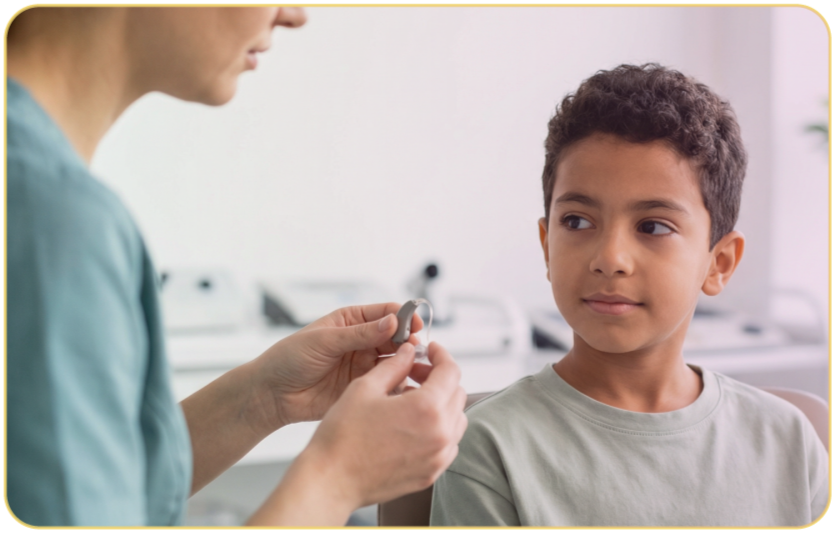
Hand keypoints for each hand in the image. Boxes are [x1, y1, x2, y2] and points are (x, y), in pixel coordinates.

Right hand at [247, 341, 467, 525]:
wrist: (331, 480)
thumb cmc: (343, 437)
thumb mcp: (365, 388)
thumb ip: (394, 366)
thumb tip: (409, 352)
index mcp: (426, 408)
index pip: (451, 371)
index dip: (440, 355)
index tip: (430, 350)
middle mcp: (440, 434)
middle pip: (457, 394)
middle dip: (439, 377)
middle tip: (414, 372)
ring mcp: (438, 458)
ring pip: (456, 420)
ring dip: (441, 403)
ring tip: (411, 399)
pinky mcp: (431, 473)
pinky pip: (448, 444)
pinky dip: (439, 428)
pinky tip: (412, 425)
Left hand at [252, 303, 422, 428]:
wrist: (273, 394)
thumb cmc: (290, 359)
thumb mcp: (324, 340)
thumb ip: (359, 333)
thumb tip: (392, 322)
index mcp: (352, 321)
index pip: (386, 312)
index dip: (403, 317)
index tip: (414, 325)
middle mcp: (363, 341)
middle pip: (397, 337)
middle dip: (409, 341)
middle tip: (415, 349)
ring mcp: (365, 365)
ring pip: (396, 361)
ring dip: (407, 363)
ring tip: (413, 368)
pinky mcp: (364, 387)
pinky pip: (388, 384)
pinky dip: (398, 384)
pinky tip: (402, 386)